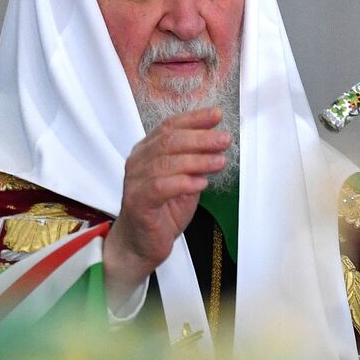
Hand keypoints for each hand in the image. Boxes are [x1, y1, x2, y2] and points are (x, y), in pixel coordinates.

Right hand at [103, 106, 231, 311]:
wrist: (142, 244)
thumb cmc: (162, 212)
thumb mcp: (185, 182)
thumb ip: (196, 164)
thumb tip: (217, 143)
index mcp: (147, 151)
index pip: (169, 127)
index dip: (194, 119)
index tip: (217, 115)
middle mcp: (138, 162)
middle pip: (169, 141)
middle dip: (200, 138)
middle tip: (224, 139)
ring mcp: (135, 181)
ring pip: (167, 162)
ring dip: (197, 160)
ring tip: (220, 162)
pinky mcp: (137, 201)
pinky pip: (161, 186)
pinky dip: (184, 182)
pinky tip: (201, 184)